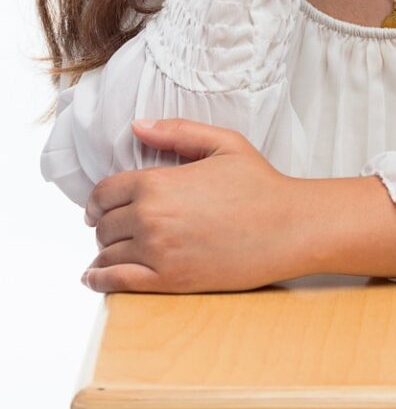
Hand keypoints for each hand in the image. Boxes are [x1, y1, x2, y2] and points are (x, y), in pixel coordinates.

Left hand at [82, 119, 312, 293]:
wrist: (289, 227)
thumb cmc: (260, 183)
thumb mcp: (222, 143)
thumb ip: (176, 131)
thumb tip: (137, 126)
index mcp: (158, 182)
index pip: (104, 193)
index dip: (97, 201)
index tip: (98, 207)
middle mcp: (150, 218)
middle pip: (103, 224)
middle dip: (105, 224)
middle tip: (116, 227)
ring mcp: (158, 252)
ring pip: (108, 254)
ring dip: (105, 252)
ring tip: (112, 251)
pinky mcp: (170, 281)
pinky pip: (118, 282)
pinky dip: (99, 280)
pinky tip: (95, 277)